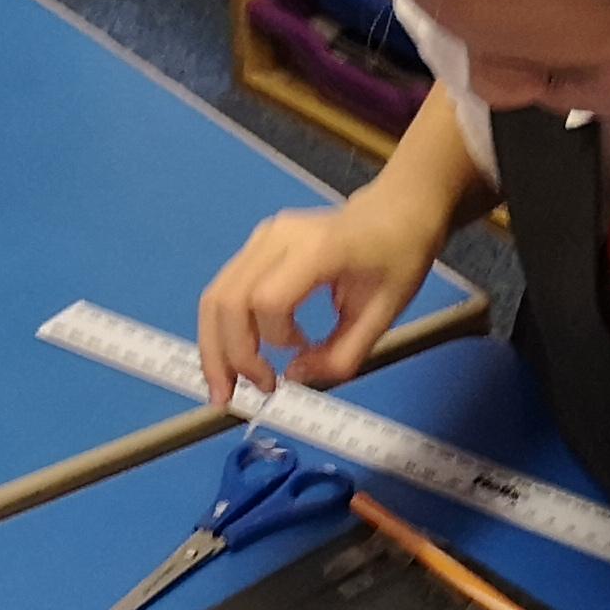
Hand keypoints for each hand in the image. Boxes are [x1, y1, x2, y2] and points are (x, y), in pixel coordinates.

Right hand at [197, 202, 439, 404]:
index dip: (273, 340)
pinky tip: (233, 357)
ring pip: (216, 295)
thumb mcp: (383, 316)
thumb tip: (293, 377)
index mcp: (318, 250)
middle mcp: (279, 238)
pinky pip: (225, 289)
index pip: (268, 300)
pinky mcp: (256, 244)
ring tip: (223, 386)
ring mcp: (263, 237)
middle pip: (228, 299)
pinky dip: (222, 329)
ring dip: (212, 346)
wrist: (396, 212)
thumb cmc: (397, 260)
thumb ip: (340, 355)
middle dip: (226, 355)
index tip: (294, 362)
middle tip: (232, 397)